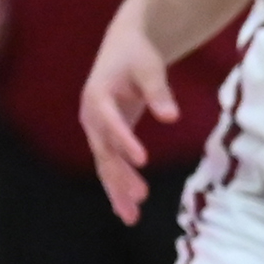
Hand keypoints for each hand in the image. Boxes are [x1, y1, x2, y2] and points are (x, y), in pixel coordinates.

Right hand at [79, 6, 179, 226]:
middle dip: (119, 175)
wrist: (123, 47)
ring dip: (116, 190)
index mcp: (98, 95)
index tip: (142, 160)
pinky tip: (126, 209)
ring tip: (131, 216)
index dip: (124, 140)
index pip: (109, 121)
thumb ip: (158, 91)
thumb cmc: (137, 54)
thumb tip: (171, 116)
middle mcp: (91, 115)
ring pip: (105, 163)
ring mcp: (97, 128)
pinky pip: (109, 164)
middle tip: (139, 197)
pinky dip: (117, 186)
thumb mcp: (150, 66)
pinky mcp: (107, 135)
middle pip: (104, 149)